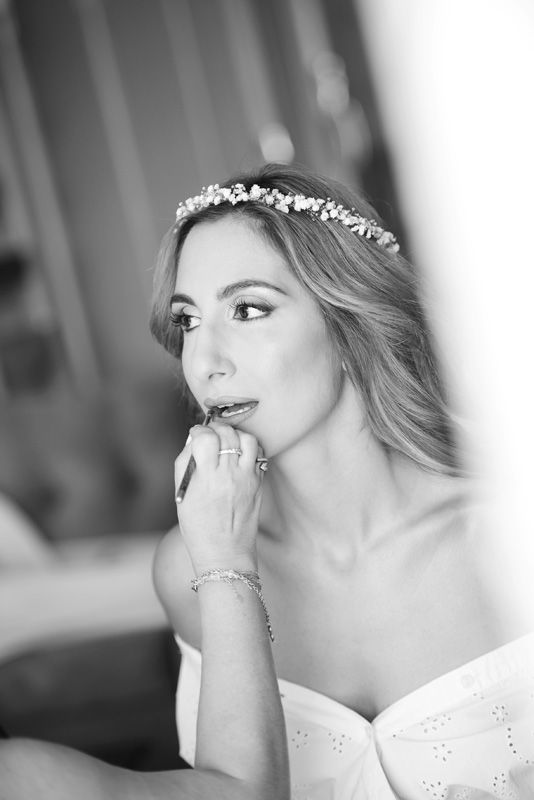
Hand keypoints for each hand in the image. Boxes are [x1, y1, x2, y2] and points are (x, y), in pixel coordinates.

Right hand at [174, 422, 264, 574]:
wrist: (224, 553)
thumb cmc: (198, 526)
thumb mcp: (182, 495)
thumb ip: (185, 463)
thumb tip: (193, 439)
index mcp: (207, 478)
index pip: (206, 437)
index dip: (199, 431)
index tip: (196, 436)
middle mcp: (229, 475)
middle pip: (227, 434)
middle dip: (217, 429)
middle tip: (211, 435)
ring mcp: (248, 479)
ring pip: (248, 439)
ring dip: (236, 436)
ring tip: (227, 442)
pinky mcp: (259, 484)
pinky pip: (259, 454)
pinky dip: (249, 448)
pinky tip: (240, 455)